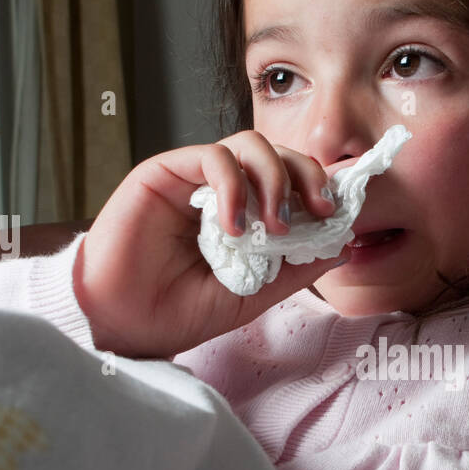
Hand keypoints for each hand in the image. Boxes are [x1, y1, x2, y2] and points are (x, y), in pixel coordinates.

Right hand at [73, 131, 347, 357]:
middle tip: (320, 211)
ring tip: (273, 225)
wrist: (124, 325)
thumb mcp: (252, 296)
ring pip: (250, 144)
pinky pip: (212, 157)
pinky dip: (233, 186)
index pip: (292, 181)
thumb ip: (294, 269)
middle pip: (279, 153)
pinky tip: (232, 226)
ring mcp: (194, 179)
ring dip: (274, 180)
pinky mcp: (165, 171)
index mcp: (247, 214)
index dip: (319, 188)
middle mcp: (224, 190)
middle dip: (308, 176)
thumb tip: (344, 245)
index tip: (339, 215)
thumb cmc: (179, 312)